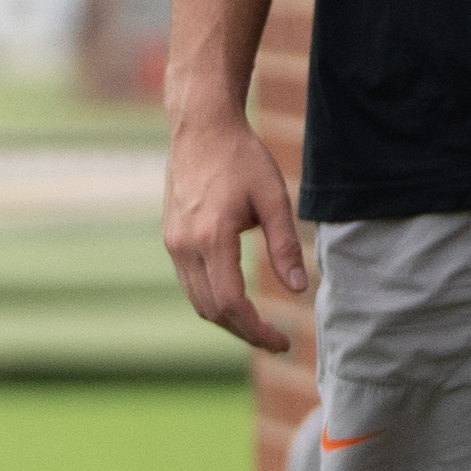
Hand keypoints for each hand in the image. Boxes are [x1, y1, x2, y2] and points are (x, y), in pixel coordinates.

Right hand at [163, 113, 310, 355]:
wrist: (201, 130)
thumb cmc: (242, 159)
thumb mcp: (274, 198)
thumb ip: (285, 246)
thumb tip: (298, 289)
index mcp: (211, 237)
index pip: (231, 302)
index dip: (256, 329)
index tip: (281, 341)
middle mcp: (184, 246)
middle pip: (211, 310)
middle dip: (243, 331)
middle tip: (275, 339)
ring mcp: (173, 243)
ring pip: (197, 300)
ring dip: (227, 319)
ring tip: (257, 324)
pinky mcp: (171, 239)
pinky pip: (190, 283)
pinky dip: (213, 300)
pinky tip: (236, 298)